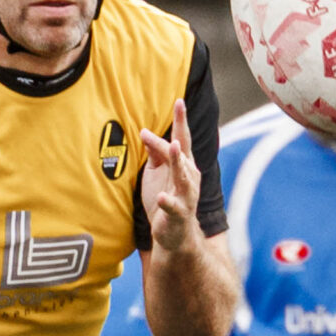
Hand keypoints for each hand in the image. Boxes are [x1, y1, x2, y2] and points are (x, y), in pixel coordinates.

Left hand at [139, 99, 201, 254]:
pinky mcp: (178, 214)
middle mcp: (189, 177)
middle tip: (178, 110)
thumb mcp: (156, 174)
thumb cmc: (165, 200)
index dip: (181, 120)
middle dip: (179, 133)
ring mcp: (185, 196)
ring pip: (183, 175)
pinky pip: (173, 206)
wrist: (173, 235)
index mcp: (183, 166)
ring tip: (172, 146)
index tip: (179, 101)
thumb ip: (155, 154)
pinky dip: (168, 202)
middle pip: (181, 152)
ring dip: (178, 161)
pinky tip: (162, 197)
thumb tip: (146, 133)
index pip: (181, 139)